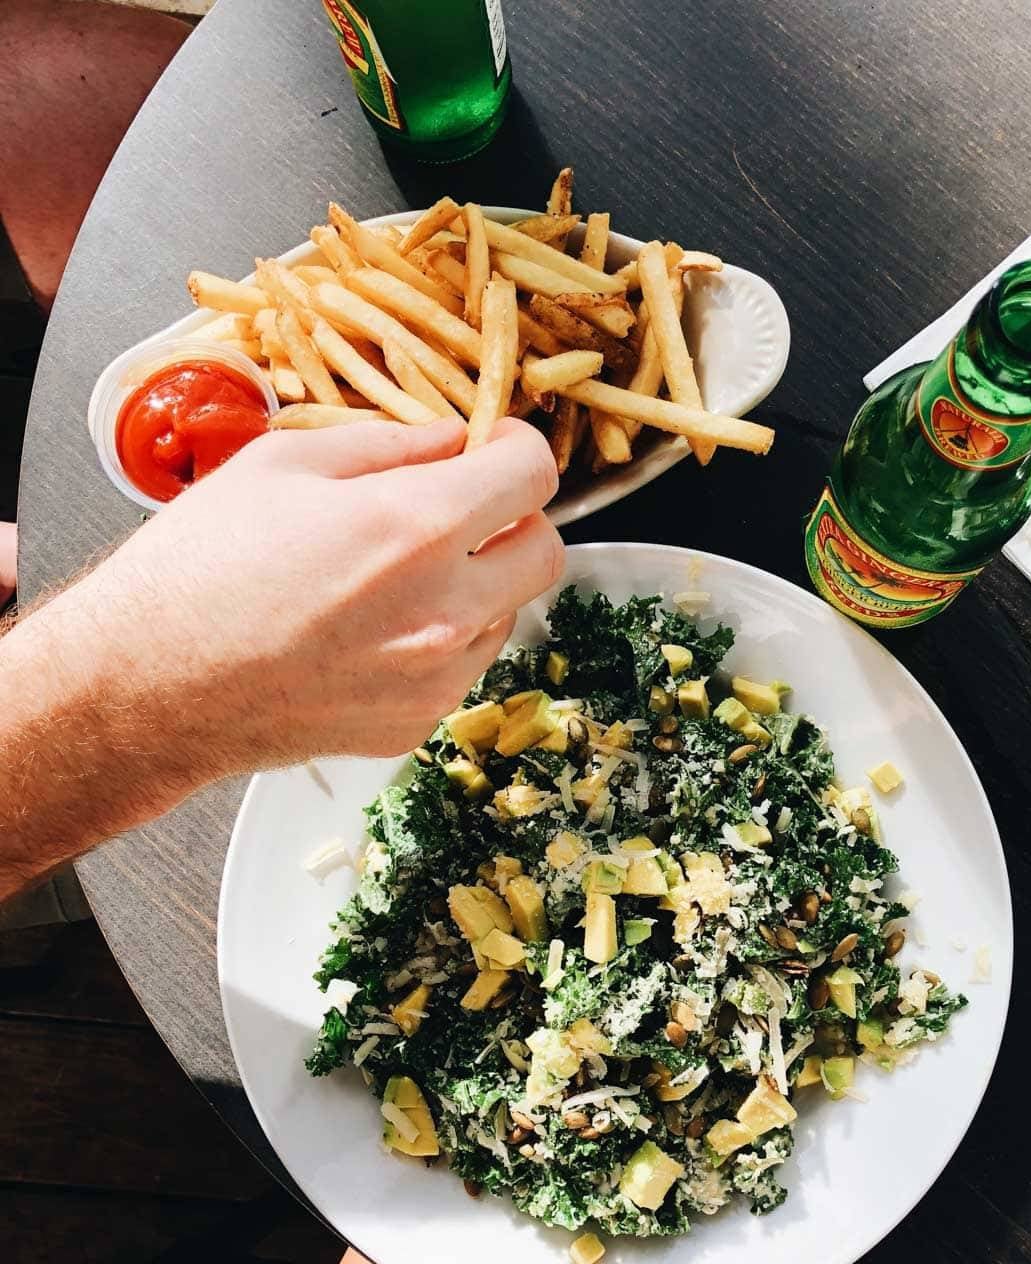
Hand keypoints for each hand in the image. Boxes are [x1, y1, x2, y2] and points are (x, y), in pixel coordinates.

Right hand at [60, 415, 562, 777]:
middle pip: (546, 552)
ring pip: (506, 614)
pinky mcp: (415, 724)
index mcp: (416, 527)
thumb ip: (388, 445)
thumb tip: (452, 440)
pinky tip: (372, 629)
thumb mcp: (284, 464)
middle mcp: (444, 610)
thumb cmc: (200, 566)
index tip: (495, 447)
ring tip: (396, 575)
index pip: (534, 476)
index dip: (519, 449)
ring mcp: (435, 678)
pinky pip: (461, 668)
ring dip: (478, 583)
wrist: (151, 685)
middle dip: (514, 519)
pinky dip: (440, 639)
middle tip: (462, 508)